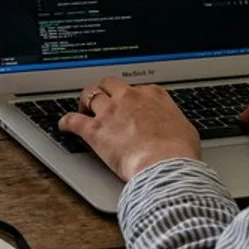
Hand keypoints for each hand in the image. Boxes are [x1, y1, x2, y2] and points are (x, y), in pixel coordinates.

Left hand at [59, 77, 200, 180]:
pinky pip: (73, 119)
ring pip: (89, 94)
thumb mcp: (185, 129)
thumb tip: (173, 127)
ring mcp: (110, 112)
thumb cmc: (179, 152)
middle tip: (103, 101)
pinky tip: (64, 126)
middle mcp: (129, 98)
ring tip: (83, 109)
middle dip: (105, 90)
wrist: (165, 165)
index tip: (128, 104)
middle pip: (110, 84)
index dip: (130, 97)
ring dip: (84, 101)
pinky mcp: (94, 130)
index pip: (136, 88)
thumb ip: (173, 121)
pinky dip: (66, 122)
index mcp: (152, 95)